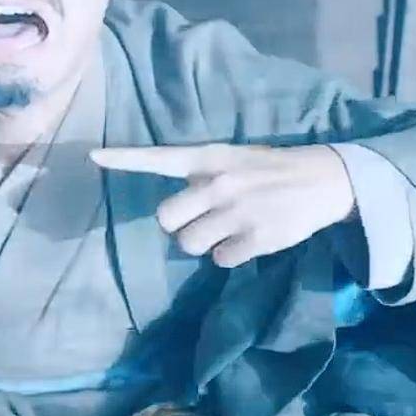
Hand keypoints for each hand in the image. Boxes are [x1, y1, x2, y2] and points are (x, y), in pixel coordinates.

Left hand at [90, 143, 355, 267]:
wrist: (323, 180)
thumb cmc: (269, 170)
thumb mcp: (232, 159)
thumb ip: (201, 175)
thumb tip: (173, 207)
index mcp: (209, 158)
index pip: (158, 157)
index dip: (123, 159)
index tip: (92, 156)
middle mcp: (217, 184)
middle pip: (166, 218)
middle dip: (178, 225)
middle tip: (200, 220)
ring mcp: (236, 212)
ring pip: (190, 244)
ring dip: (203, 243)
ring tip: (227, 229)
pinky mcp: (255, 238)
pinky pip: (220, 259)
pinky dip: (229, 255)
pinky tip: (247, 239)